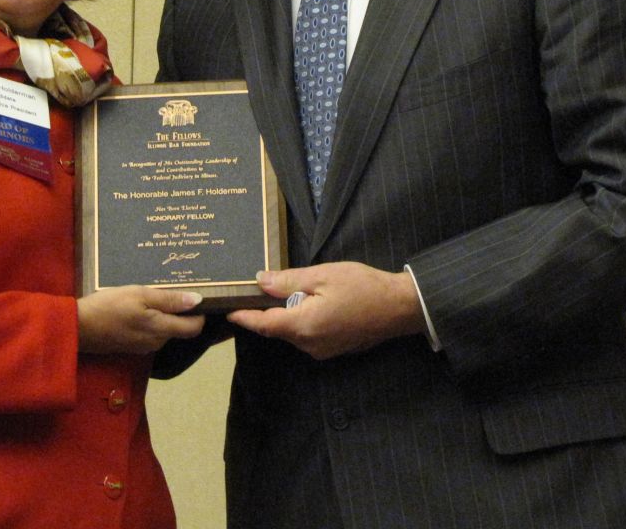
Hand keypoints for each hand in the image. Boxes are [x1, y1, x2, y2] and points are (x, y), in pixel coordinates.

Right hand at [77, 285, 204, 354]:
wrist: (79, 327)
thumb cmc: (109, 306)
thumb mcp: (139, 295)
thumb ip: (169, 299)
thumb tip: (198, 300)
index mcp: (161, 329)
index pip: (194, 328)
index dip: (200, 313)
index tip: (196, 296)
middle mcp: (157, 342)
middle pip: (180, 329)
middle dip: (182, 312)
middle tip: (173, 289)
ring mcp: (144, 346)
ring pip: (165, 330)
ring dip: (165, 316)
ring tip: (155, 295)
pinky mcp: (132, 346)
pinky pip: (151, 333)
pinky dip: (152, 321)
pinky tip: (141, 307)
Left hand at [226, 262, 425, 359]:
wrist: (399, 307)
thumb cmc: (362, 287)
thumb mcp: (323, 275)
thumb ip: (289, 281)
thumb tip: (260, 281)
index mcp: (303, 325)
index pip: (262, 324)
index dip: (243, 317)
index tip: (225, 310)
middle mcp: (309, 344)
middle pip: (276, 328)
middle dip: (263, 312)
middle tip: (250, 292)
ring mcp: (321, 350)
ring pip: (292, 332)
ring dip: (283, 316)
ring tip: (278, 293)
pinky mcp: (332, 350)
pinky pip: (307, 336)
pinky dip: (300, 321)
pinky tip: (305, 303)